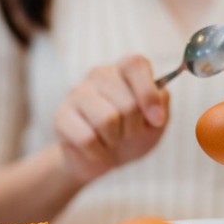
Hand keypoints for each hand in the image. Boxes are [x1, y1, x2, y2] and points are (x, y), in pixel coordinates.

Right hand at [54, 55, 168, 183]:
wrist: (102, 159)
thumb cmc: (131, 136)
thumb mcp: (155, 124)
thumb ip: (162, 106)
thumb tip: (159, 96)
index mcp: (124, 70)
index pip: (136, 64)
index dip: (148, 94)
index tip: (156, 120)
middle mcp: (99, 74)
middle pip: (127, 103)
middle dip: (133, 128)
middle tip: (127, 133)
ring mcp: (77, 93)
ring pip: (107, 120)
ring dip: (115, 140)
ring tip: (111, 139)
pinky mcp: (61, 115)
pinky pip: (87, 138)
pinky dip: (98, 152)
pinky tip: (95, 148)